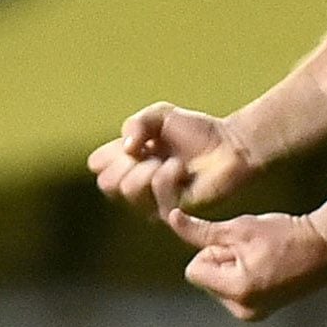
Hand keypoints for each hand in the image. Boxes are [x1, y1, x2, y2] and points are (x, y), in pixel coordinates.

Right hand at [88, 103, 260, 219]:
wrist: (229, 143)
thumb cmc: (196, 131)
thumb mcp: (160, 115)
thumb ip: (136, 124)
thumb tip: (126, 150)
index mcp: (127, 162)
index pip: (97, 166)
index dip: (113, 151)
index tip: (137, 141)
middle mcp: (136, 185)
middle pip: (107, 183)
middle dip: (128, 162)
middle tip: (152, 152)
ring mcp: (153, 201)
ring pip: (129, 189)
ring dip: (150, 167)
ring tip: (172, 160)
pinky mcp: (173, 211)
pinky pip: (157, 193)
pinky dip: (169, 175)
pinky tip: (183, 169)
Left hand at [164, 207, 326, 320]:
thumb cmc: (286, 234)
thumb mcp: (241, 228)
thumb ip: (202, 230)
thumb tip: (171, 217)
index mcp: (236, 290)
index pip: (194, 270)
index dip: (212, 251)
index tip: (240, 244)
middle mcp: (242, 309)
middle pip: (205, 279)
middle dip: (221, 261)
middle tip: (255, 250)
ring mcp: (253, 314)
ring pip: (219, 285)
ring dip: (232, 269)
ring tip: (264, 258)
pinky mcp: (262, 312)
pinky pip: (234, 292)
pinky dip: (244, 278)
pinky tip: (268, 267)